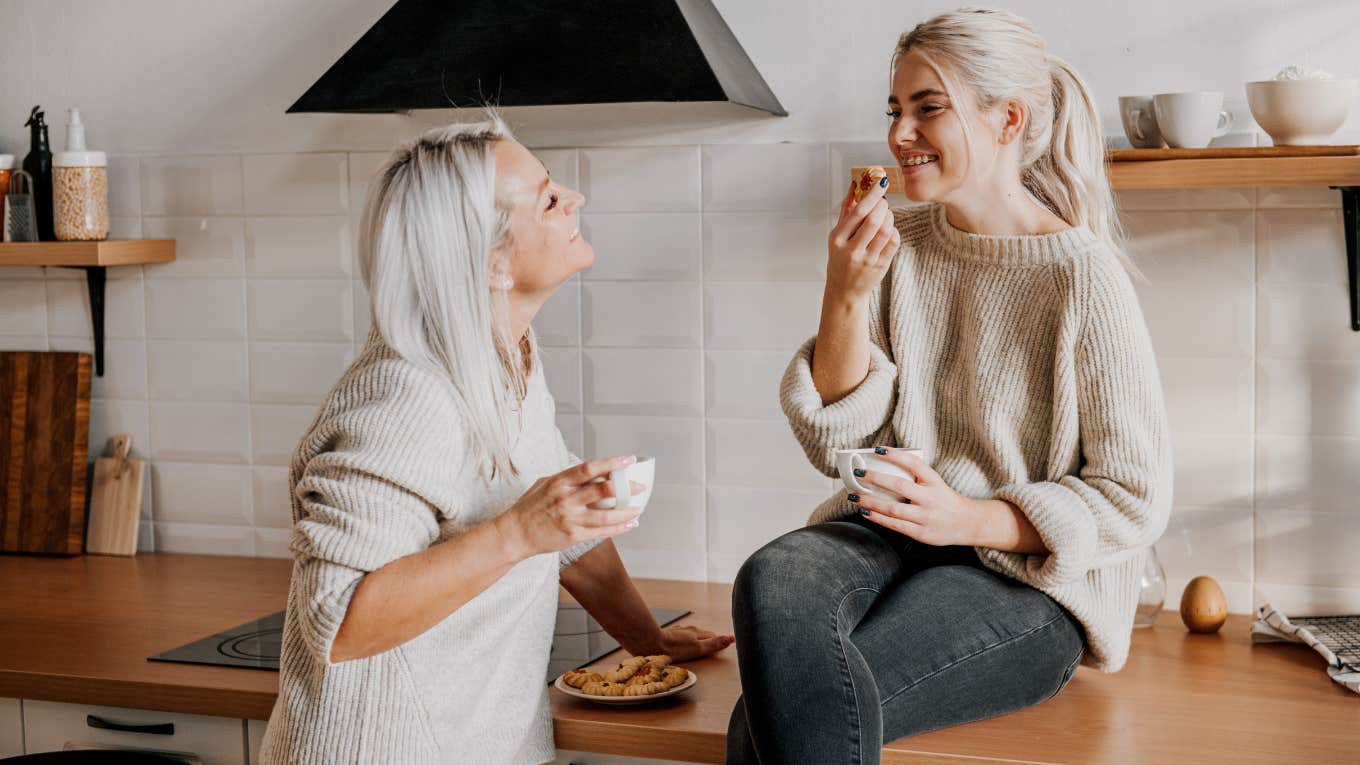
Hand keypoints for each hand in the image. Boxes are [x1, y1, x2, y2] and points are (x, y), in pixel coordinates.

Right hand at [495, 456, 644, 558]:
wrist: (514, 534)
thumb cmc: (529, 507)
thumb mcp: (545, 484)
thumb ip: (567, 478)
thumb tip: (592, 471)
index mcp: (560, 482)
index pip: (590, 468)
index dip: (611, 463)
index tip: (628, 460)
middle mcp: (566, 499)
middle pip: (602, 491)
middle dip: (625, 488)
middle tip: (639, 486)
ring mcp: (570, 519)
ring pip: (606, 515)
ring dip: (626, 511)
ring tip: (639, 508)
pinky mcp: (573, 536)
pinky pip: (601, 532)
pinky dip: (619, 528)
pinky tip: (630, 523)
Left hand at [656, 624, 734, 662]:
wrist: (650, 643)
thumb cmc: (674, 648)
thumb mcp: (698, 649)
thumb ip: (713, 644)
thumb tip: (731, 638)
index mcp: (697, 633)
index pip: (712, 636)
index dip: (718, 641)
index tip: (724, 644)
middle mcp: (687, 629)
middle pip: (701, 634)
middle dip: (707, 640)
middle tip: (713, 646)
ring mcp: (677, 631)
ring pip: (690, 634)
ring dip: (694, 639)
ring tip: (697, 645)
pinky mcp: (667, 634)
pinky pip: (679, 636)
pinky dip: (683, 640)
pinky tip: (679, 644)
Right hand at [825, 177, 900, 305]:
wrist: (844, 291)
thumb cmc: (840, 259)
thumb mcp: (838, 236)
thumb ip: (846, 210)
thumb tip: (855, 184)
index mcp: (837, 239)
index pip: (858, 212)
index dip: (872, 194)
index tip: (881, 182)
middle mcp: (851, 250)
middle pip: (873, 220)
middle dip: (883, 205)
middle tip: (883, 201)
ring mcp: (867, 260)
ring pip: (885, 230)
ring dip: (889, 217)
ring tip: (886, 214)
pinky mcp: (880, 266)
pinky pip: (893, 242)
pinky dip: (894, 231)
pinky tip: (888, 229)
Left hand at [849, 448, 982, 546]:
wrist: (968, 523)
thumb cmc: (945, 500)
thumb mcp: (936, 483)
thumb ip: (916, 477)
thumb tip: (883, 468)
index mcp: (935, 481)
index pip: (914, 464)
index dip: (896, 455)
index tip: (878, 450)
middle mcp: (931, 498)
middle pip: (900, 486)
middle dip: (876, 479)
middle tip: (859, 473)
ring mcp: (926, 517)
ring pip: (893, 509)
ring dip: (871, 502)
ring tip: (855, 496)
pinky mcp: (921, 533)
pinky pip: (895, 525)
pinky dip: (878, 518)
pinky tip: (866, 512)